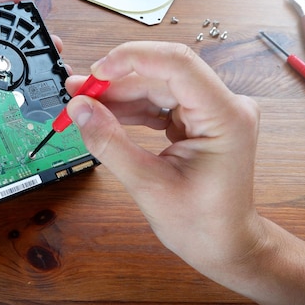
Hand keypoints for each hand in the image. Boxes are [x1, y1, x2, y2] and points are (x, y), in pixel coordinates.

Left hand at [0, 0, 61, 177]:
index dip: (3, 14)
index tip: (26, 7)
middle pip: (1, 47)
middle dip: (27, 40)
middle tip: (48, 37)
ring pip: (11, 73)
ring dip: (34, 65)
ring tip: (54, 59)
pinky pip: (9, 101)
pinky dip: (28, 95)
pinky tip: (43, 88)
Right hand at [66, 41, 262, 280]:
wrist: (224, 245)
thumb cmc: (200, 224)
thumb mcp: (147, 184)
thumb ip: (109, 142)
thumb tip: (79, 109)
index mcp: (225, 117)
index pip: (177, 64)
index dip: (131, 59)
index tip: (95, 73)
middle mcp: (226, 106)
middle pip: (163, 75)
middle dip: (117, 82)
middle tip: (77, 93)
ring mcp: (214, 113)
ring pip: (159, 87)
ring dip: (120, 96)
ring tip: (85, 105)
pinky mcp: (202, 122)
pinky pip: (163, 105)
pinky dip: (133, 109)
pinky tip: (107, 115)